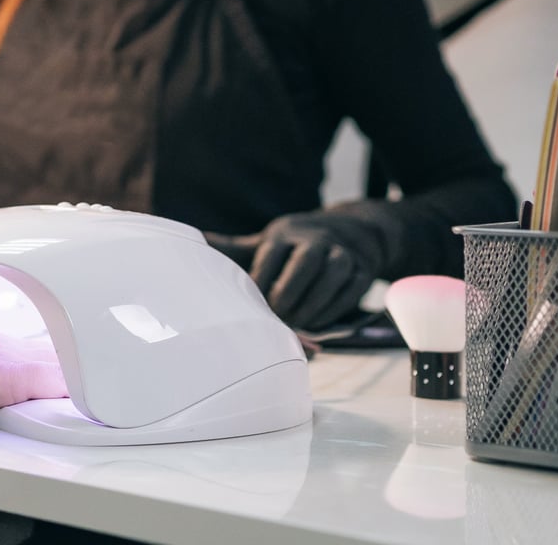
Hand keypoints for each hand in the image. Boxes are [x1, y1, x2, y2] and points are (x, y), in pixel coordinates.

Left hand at [215, 210, 389, 332]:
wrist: (352, 232)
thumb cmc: (294, 245)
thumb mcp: (266, 242)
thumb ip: (233, 248)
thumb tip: (195, 239)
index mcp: (286, 233)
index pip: (272, 252)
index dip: (261, 278)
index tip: (250, 302)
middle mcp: (317, 238)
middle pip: (305, 263)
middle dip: (289, 293)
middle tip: (276, 317)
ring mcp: (344, 253)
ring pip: (331, 276)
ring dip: (313, 304)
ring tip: (295, 325)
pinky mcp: (362, 271)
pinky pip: (351, 291)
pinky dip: (333, 310)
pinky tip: (317, 325)